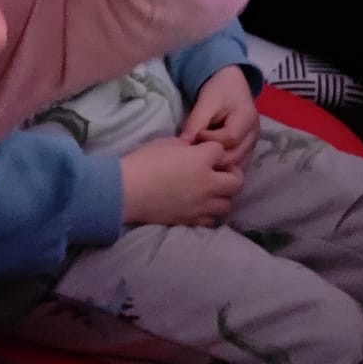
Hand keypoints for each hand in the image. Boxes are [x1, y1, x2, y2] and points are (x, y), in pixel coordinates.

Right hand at [121, 136, 241, 225]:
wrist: (126, 191)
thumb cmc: (143, 162)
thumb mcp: (166, 143)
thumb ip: (187, 146)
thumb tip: (194, 151)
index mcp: (201, 160)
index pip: (221, 150)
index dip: (212, 149)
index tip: (203, 150)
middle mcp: (207, 183)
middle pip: (236, 180)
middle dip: (232, 173)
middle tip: (220, 170)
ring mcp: (201, 205)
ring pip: (228, 203)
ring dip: (223, 194)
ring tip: (212, 189)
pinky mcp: (191, 220)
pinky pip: (211, 219)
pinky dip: (210, 211)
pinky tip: (200, 204)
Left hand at [181, 65, 259, 169]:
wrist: (229, 84)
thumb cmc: (218, 90)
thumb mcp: (206, 102)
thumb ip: (195, 123)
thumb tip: (183, 143)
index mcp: (247, 118)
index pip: (229, 138)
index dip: (210, 140)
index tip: (194, 136)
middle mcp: (254, 133)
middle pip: (235, 156)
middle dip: (213, 158)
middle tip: (194, 154)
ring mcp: (253, 143)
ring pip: (237, 163)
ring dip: (218, 164)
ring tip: (200, 160)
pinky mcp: (247, 148)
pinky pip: (237, 163)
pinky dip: (223, 165)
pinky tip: (209, 163)